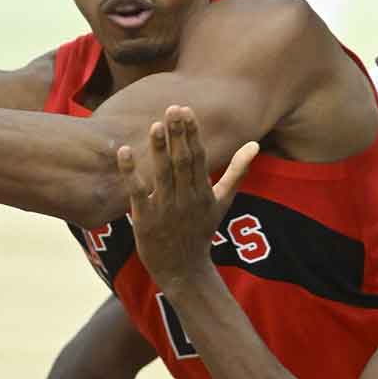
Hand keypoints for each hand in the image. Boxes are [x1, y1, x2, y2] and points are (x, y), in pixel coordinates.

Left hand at [117, 106, 259, 288]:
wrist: (184, 270)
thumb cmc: (201, 231)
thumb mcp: (222, 201)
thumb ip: (237, 171)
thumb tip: (255, 145)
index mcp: (204, 192)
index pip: (198, 157)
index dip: (192, 134)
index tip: (186, 110)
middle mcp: (186, 199)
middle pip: (183, 162)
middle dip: (178, 135)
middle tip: (173, 108)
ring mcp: (166, 209)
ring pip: (162, 175)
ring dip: (159, 149)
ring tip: (155, 125)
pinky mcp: (145, 219)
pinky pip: (137, 193)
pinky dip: (130, 172)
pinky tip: (123, 151)